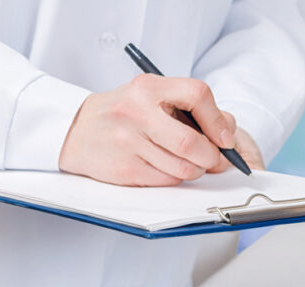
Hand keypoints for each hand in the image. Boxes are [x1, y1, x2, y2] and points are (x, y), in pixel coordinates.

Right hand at [59, 74, 257, 185]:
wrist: (76, 130)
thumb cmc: (124, 114)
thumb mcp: (153, 97)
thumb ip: (192, 109)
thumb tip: (228, 135)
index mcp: (149, 88)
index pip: (198, 95)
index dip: (218, 121)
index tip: (224, 138)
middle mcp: (137, 112)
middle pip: (193, 144)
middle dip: (211, 157)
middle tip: (212, 159)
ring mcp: (128, 142)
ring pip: (184, 169)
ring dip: (194, 170)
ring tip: (185, 161)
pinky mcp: (124, 168)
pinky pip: (167, 181)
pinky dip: (174, 179)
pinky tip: (163, 167)